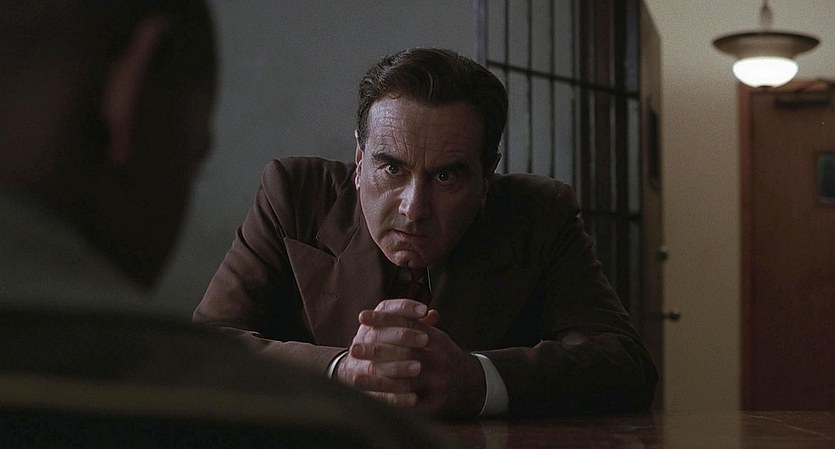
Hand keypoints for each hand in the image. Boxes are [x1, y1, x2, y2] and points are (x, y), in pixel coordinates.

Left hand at [336, 299, 485, 415]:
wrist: (472, 383)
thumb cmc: (444, 356)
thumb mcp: (434, 336)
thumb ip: (413, 323)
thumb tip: (387, 307)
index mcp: (434, 338)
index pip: (407, 324)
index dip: (384, 319)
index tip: (361, 316)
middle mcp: (437, 358)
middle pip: (404, 352)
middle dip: (376, 351)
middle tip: (353, 348)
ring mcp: (438, 381)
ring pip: (404, 381)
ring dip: (377, 381)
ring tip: (354, 378)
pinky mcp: (437, 402)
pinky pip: (411, 404)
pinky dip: (391, 403)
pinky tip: (372, 402)